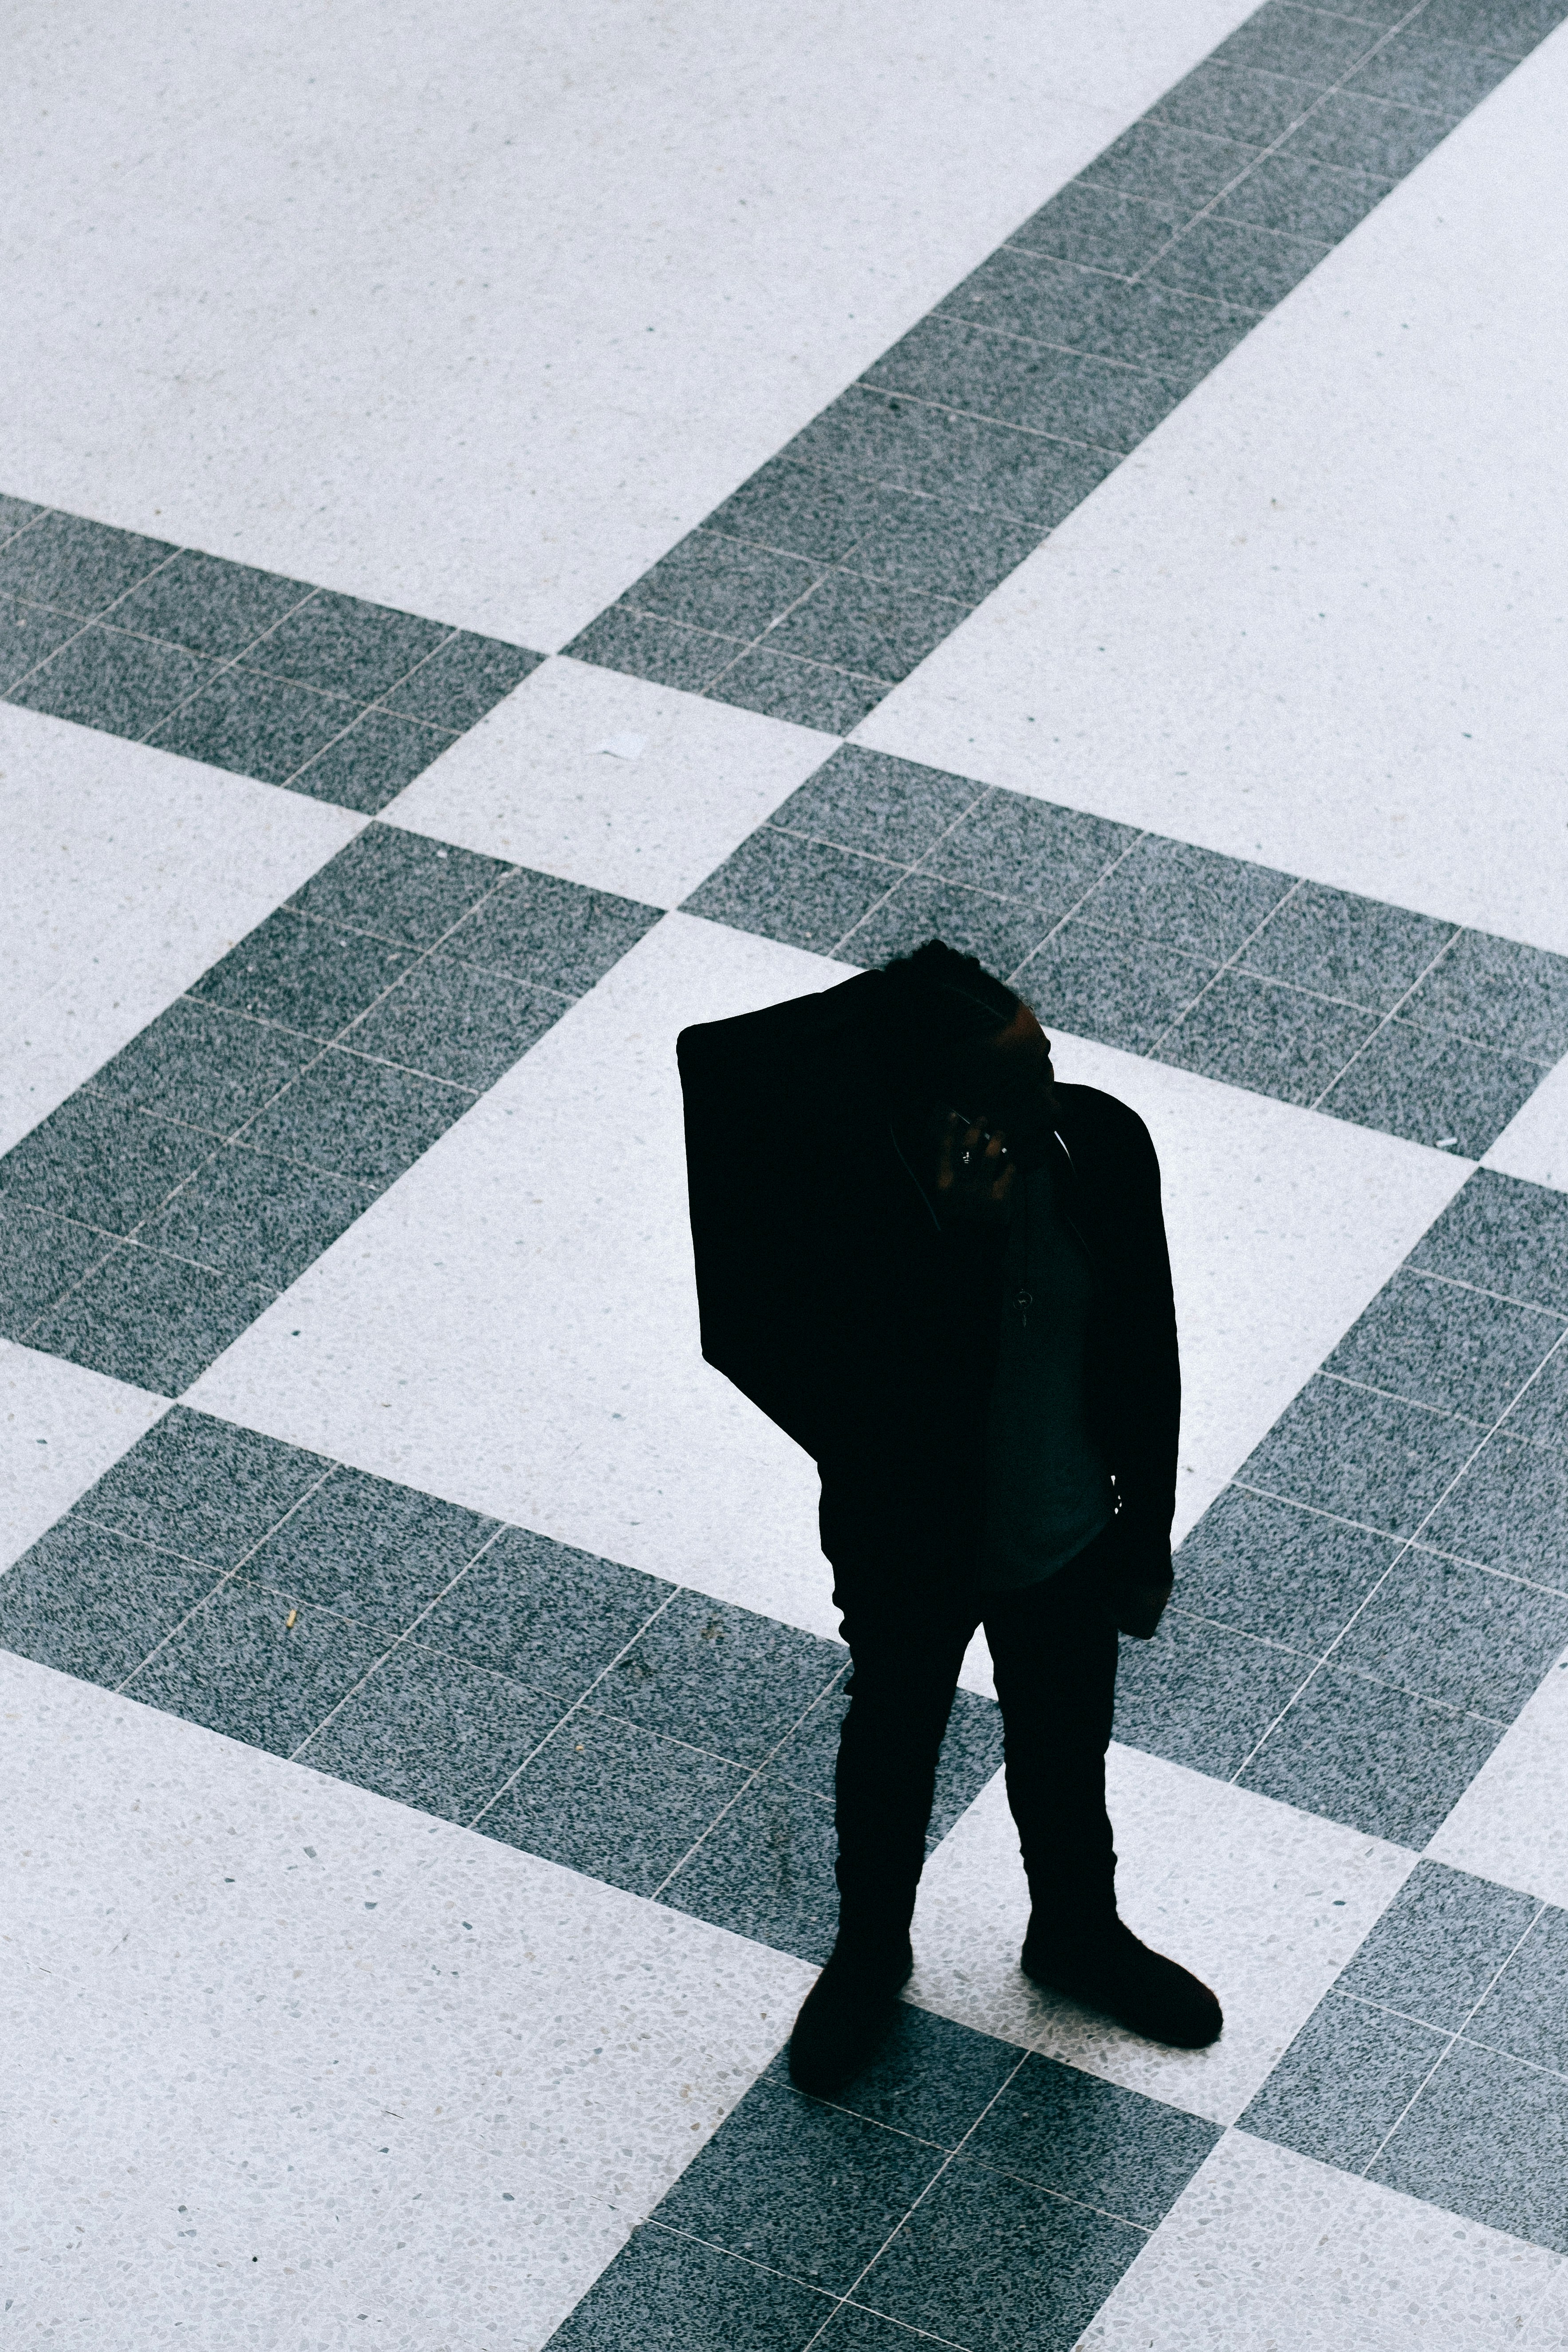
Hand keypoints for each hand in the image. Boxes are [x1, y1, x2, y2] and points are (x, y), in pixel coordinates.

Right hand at [933, 1110, 1017, 1224]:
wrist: (974, 1246)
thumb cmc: (960, 1219)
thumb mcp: (947, 1199)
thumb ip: (952, 1176)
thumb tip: (964, 1147)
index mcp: (944, 1184)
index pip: (945, 1151)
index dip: (949, 1131)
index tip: (954, 1117)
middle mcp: (961, 1185)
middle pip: (969, 1147)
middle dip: (976, 1129)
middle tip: (983, 1120)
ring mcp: (982, 1190)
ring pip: (991, 1155)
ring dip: (998, 1140)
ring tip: (1002, 1134)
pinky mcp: (1000, 1197)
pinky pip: (1008, 1171)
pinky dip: (1010, 1164)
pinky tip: (1011, 1162)